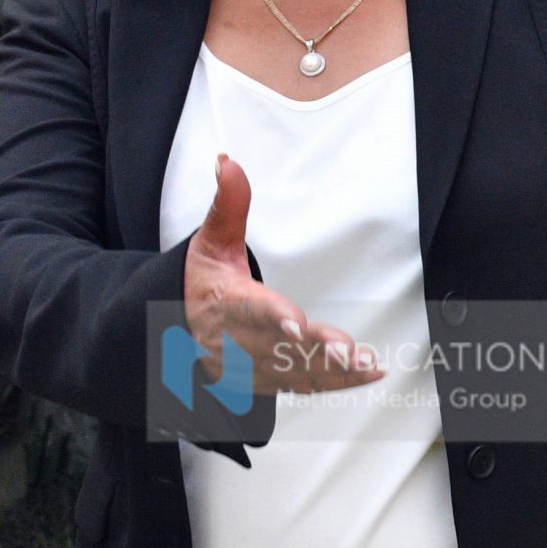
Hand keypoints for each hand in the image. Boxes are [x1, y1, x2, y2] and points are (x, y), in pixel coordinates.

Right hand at [182, 153, 382, 395]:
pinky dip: (338, 382)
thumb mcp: (211, 241)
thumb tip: (227, 163)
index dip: (272, 317)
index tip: (295, 322)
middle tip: (347, 351)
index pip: (249, 310)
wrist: (177, 327)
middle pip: (278, 347)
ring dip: (333, 371)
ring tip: (366, 364)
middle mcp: (238, 340)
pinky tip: (369, 373)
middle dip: (314, 350)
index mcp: (226, 302)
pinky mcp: (269, 380)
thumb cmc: (202, 281)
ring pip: (295, 371)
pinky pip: (305, 384)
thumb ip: (227, 205)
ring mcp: (252, 366)